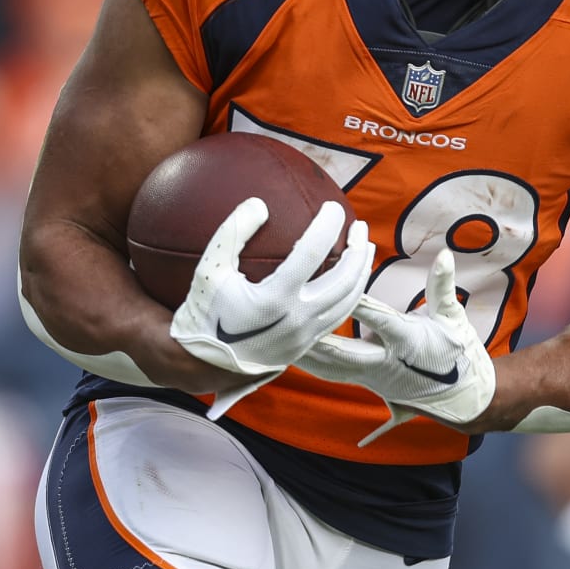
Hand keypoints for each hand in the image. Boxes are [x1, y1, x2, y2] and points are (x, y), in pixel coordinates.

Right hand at [170, 198, 373, 378]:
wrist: (204, 364)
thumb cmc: (204, 312)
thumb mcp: (209, 269)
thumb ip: (232, 232)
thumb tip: (260, 204)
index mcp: (274, 298)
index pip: (312, 253)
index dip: (327, 226)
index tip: (333, 207)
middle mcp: (296, 318)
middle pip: (344, 280)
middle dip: (357, 250)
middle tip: (360, 225)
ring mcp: (305, 334)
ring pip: (348, 301)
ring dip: (361, 272)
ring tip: (365, 248)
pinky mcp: (306, 345)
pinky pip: (339, 317)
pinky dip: (351, 294)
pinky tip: (350, 278)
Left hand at [298, 248, 495, 445]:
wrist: (458, 396)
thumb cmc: (456, 351)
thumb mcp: (453, 317)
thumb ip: (442, 286)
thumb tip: (444, 252)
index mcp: (409, 342)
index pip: (382, 320)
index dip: (360, 307)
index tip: (338, 291)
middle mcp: (387, 363)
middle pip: (346, 353)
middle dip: (317, 342)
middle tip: (288, 327)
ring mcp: (373, 377)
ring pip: (332, 369)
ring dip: (305, 356)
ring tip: (274, 343)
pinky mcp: (364, 382)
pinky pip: (332, 375)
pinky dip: (310, 365)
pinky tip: (285, 356)